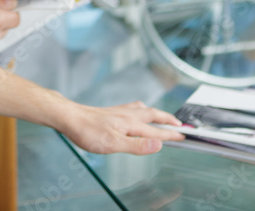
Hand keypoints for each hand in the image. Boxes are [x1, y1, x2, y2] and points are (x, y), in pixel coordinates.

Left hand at [62, 101, 184, 154]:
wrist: (70, 117)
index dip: (171, 135)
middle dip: (168, 120)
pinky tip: (135, 112)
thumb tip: (159, 145)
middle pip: (153, 115)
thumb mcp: (113, 144)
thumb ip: (137, 145)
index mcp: (132, 124)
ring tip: (161, 116)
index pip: (156, 131)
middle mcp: (128, 115)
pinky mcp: (111, 111)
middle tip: (179, 125)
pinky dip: (141, 110)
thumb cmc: (88, 131)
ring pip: (143, 110)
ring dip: (156, 113)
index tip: (184, 136)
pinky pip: (132, 108)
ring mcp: (119, 111)